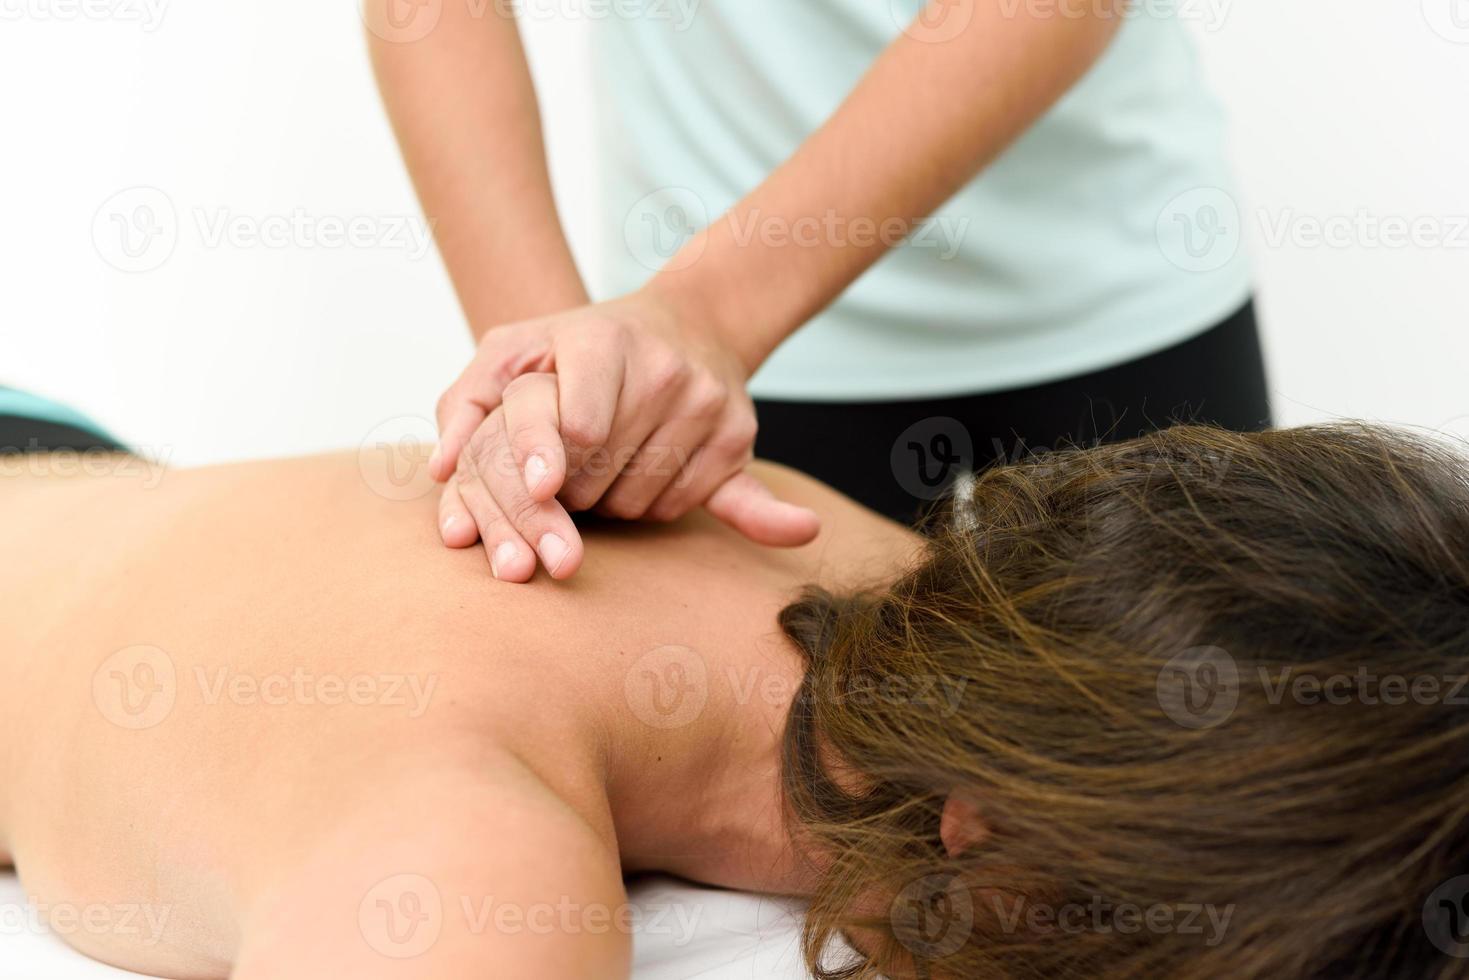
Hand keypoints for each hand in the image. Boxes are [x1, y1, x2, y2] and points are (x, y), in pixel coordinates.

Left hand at [431, 289, 820, 580]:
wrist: (690, 323)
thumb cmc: (581, 347)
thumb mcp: (515, 351)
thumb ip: (465, 402)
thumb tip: (441, 468)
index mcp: (604, 341)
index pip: (580, 422)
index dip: (552, 457)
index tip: (543, 487)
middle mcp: (664, 369)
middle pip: (601, 472)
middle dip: (567, 487)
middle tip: (559, 467)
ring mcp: (707, 402)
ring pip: (639, 499)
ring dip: (605, 502)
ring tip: (601, 464)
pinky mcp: (738, 436)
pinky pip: (684, 503)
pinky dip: (655, 505)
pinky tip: (703, 498)